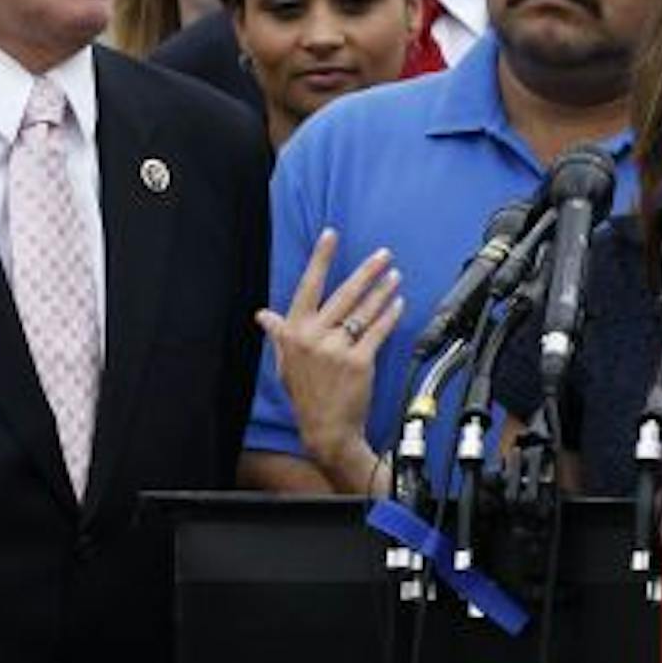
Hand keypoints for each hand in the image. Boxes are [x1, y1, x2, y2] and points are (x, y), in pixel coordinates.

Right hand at [256, 228, 400, 480]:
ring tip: (395, 275)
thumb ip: (279, 335)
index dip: (320, 259)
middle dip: (366, 271)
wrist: (325, 428)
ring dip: (382, 290)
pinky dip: (390, 315)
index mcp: (294, 333)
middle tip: (383, 254)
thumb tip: (263, 315)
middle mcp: (313, 337)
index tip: (330, 235)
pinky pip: (378, 331)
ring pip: (364, 311)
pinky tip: (398, 302)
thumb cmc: (307, 394)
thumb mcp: (285, 363)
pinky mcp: (359, 361)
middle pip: (344, 294)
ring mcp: (336, 349)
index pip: (308, 287)